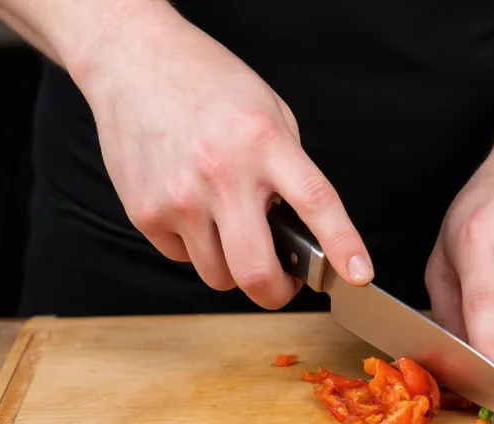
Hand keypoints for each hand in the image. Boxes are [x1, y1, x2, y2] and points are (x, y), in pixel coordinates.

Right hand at [78, 15, 372, 308]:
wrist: (134, 61)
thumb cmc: (209, 85)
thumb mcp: (271, 114)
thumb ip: (291, 170)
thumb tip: (304, 230)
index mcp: (264, 143)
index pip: (316, 203)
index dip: (343, 245)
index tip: (359, 274)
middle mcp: (221, 174)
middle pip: (255, 271)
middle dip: (278, 292)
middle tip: (285, 282)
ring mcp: (178, 198)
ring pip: (219, 276)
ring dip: (235, 268)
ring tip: (234, 231)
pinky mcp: (145, 212)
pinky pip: (183, 258)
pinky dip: (197, 248)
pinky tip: (196, 213)